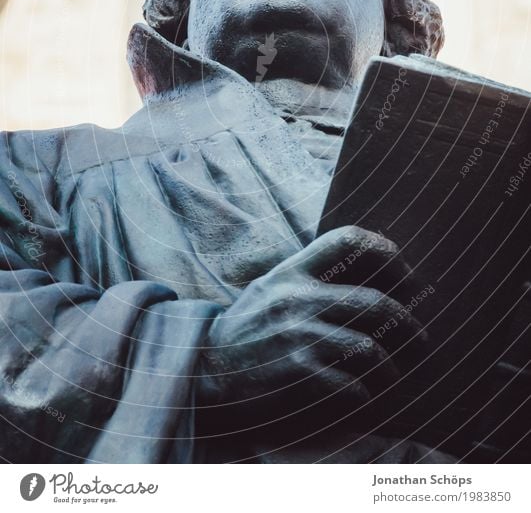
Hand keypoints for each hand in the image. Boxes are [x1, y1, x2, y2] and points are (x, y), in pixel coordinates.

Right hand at [197, 225, 426, 427]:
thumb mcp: (269, 291)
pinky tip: (362, 399)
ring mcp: (298, 333)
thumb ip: (306, 280)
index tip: (402, 265)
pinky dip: (364, 396)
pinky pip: (352, 385)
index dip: (383, 249)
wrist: (201, 371)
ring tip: (392, 376)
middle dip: (407, 324)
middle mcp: (298, 296)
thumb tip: (363, 279)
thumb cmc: (243, 333)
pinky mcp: (299, 371)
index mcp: (292, 272)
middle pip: (375, 301)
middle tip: (420, 339)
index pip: (345, 239)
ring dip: (390, 369)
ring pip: (371, 349)